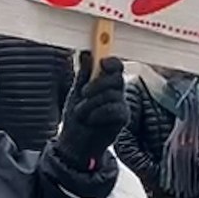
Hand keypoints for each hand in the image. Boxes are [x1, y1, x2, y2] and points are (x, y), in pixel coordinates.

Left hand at [54, 52, 127, 167]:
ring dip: (92, 104)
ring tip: (82, 113)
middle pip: (117, 78)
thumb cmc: (76, 118)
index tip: (102, 62)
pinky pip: (114, 109)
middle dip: (98, 84)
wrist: (75, 143)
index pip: (115, 66)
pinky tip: (91, 120)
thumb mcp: (75, 93)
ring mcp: (121, 105)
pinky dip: (98, 114)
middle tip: (84, 93)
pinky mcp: (123, 118)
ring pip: (112, 95)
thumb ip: (83, 75)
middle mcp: (116, 92)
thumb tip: (85, 54)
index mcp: (104, 82)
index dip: (111, 61)